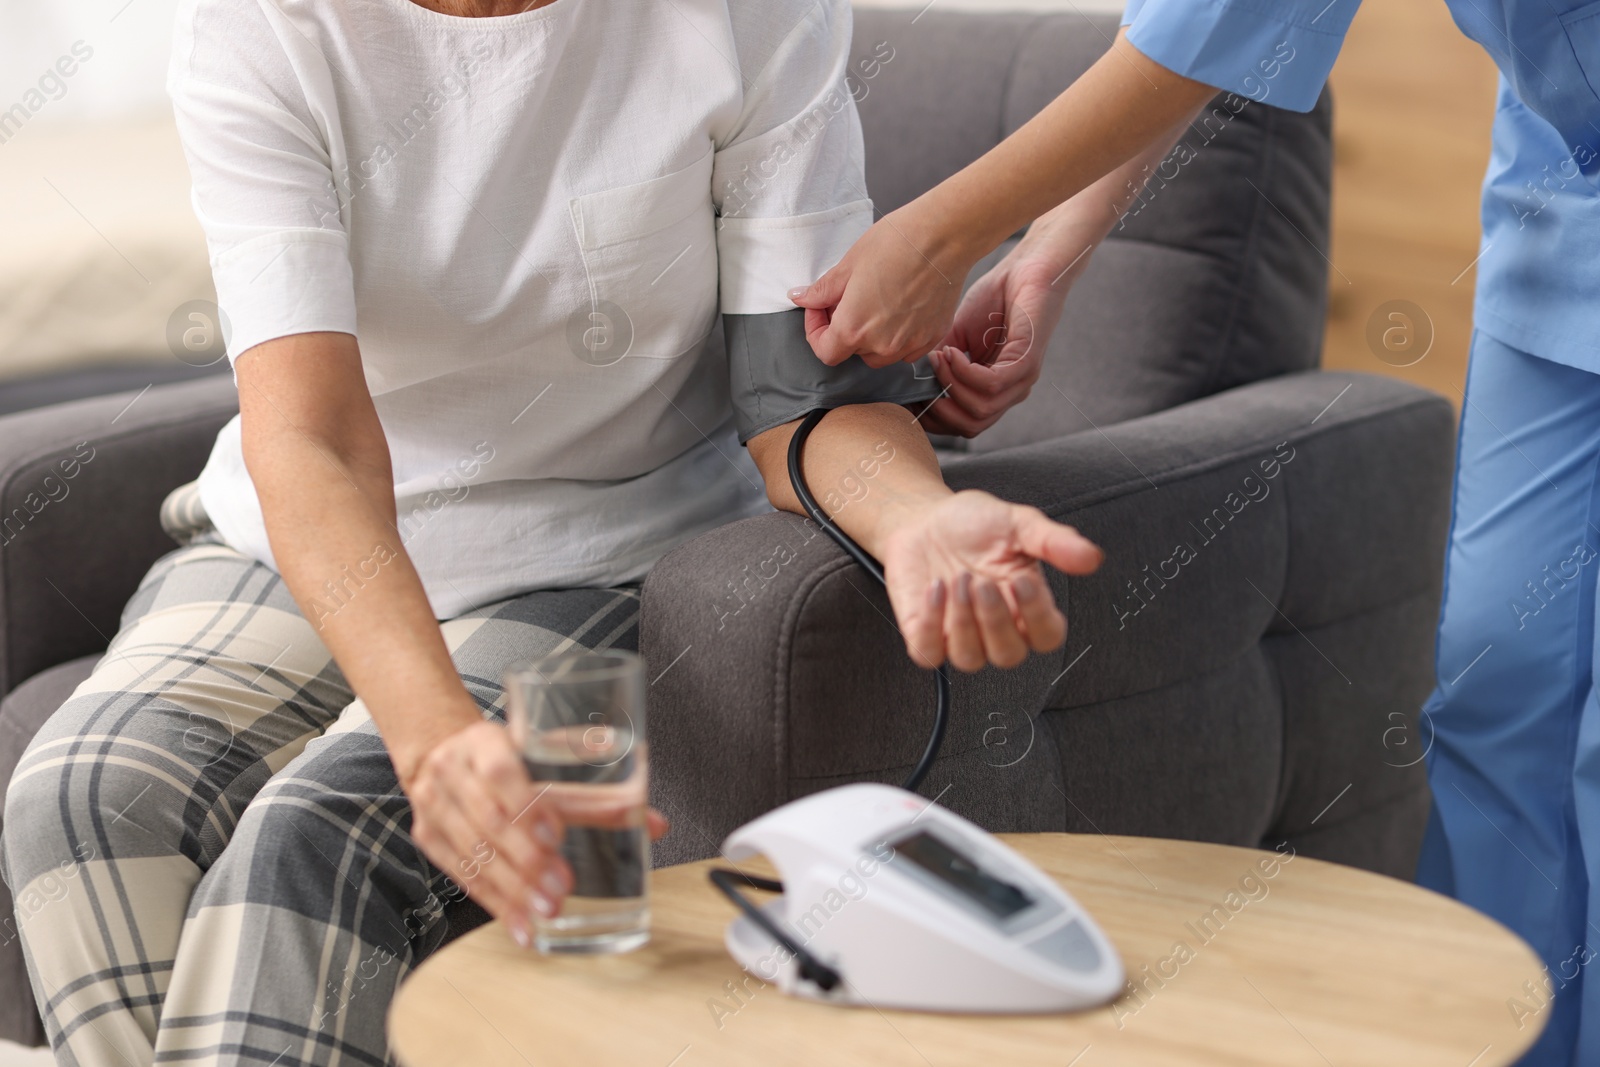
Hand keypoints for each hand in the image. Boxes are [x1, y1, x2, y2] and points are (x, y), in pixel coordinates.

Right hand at [403, 719, 668, 946]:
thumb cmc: (507, 753)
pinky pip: (464, 877)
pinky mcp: (430, 840)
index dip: (527, 806)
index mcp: (483, 742)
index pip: (501, 773)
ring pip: (475, 854)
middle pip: (490, 821)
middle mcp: (453, 774)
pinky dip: (496, 904)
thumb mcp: (543, 751)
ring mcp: (436, 809)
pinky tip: (522, 926)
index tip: (557, 835)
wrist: (441, 751)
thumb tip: (652, 820)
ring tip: (549, 911)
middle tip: (562, 887)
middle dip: (528, 859)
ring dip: (514, 888)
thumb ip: (597, 785)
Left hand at [789, 205, 972, 368]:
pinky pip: (906, 349)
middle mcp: (882, 345)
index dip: (816, 331)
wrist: (945, 237)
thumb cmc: (897, 244)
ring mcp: (910, 344)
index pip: (825, 352)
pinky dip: (898, 336)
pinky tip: (900, 307)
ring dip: (871, 336)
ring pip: (880, 354)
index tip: (821, 309)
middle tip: (848, 297)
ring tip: (876, 301)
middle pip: (853, 351)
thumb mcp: (849, 264)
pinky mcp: (931, 338)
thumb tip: (801, 298)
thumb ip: (823, 290)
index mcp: (854, 329)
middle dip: (844, 328)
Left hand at [878, 491, 1102, 671]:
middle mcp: (996, 629)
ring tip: (957, 580)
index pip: (1047, 637)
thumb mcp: (1019, 524)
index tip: (1021, 582)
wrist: (924, 518)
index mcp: (1027, 607)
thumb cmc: (974, 525)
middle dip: (995, 619)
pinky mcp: (924, 636)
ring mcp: (959, 637)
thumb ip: (1054, 542)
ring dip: (964, 621)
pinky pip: (928, 652)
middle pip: (1008, 655)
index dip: (1038, 617)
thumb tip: (1091, 557)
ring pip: (970, 659)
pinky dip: (931, 624)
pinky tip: (934, 589)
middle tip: (982, 581)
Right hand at [920, 249, 1073, 436]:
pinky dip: (964, 372)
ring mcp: (1021, 381)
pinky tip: (951, 351)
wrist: (1025, 269)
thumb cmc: (992, 300)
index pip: (963, 424)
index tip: (909, 397)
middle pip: (971, 426)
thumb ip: (937, 362)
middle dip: (939, 410)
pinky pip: (991, 385)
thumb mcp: (953, 337)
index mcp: (992, 391)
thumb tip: (906, 383)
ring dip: (949, 385)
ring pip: (980, 410)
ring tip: (936, 358)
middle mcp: (1009, 392)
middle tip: (920, 381)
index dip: (933, 419)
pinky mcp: (1027, 364)